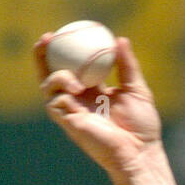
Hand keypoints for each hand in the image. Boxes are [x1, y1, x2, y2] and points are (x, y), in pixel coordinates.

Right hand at [34, 35, 162, 176]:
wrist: (139, 152)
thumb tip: (120, 39)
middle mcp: (78, 100)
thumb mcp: (137, 89)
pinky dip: (61, 90)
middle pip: (51, 72)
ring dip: (57, 75)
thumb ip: (128, 65)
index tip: (65, 31)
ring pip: (48, 85)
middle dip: (43, 54)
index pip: (72, 65)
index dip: (65, 49)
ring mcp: (72, 111)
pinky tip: (76, 90)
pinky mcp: (68, 123)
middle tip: (48, 37)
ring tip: (75, 81)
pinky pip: (54, 101)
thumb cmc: (142, 126)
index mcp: (93, 91)